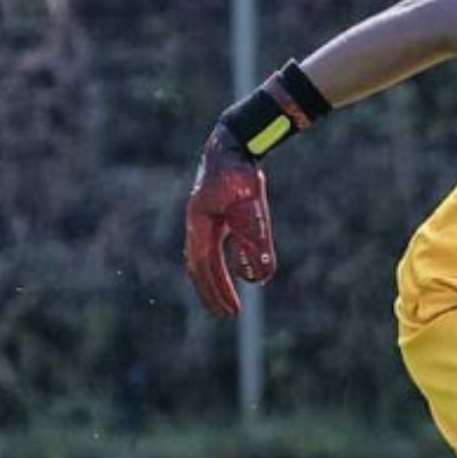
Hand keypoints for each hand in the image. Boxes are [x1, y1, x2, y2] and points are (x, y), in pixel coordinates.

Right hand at [184, 127, 275, 316]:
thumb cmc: (241, 173)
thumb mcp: (252, 208)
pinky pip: (214, 246)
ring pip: (204, 258)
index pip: (205, 267)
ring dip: (215, 280)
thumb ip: (255, 241)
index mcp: (199, 224)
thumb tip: (259, 278)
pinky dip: (221, 263)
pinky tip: (237, 269)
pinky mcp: (217, 214)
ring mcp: (205, 219)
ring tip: (228, 299)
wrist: (234, 143)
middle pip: (200, 267)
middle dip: (212, 292)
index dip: (217, 291)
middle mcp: (198, 224)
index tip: (231, 312)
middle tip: (227, 315)